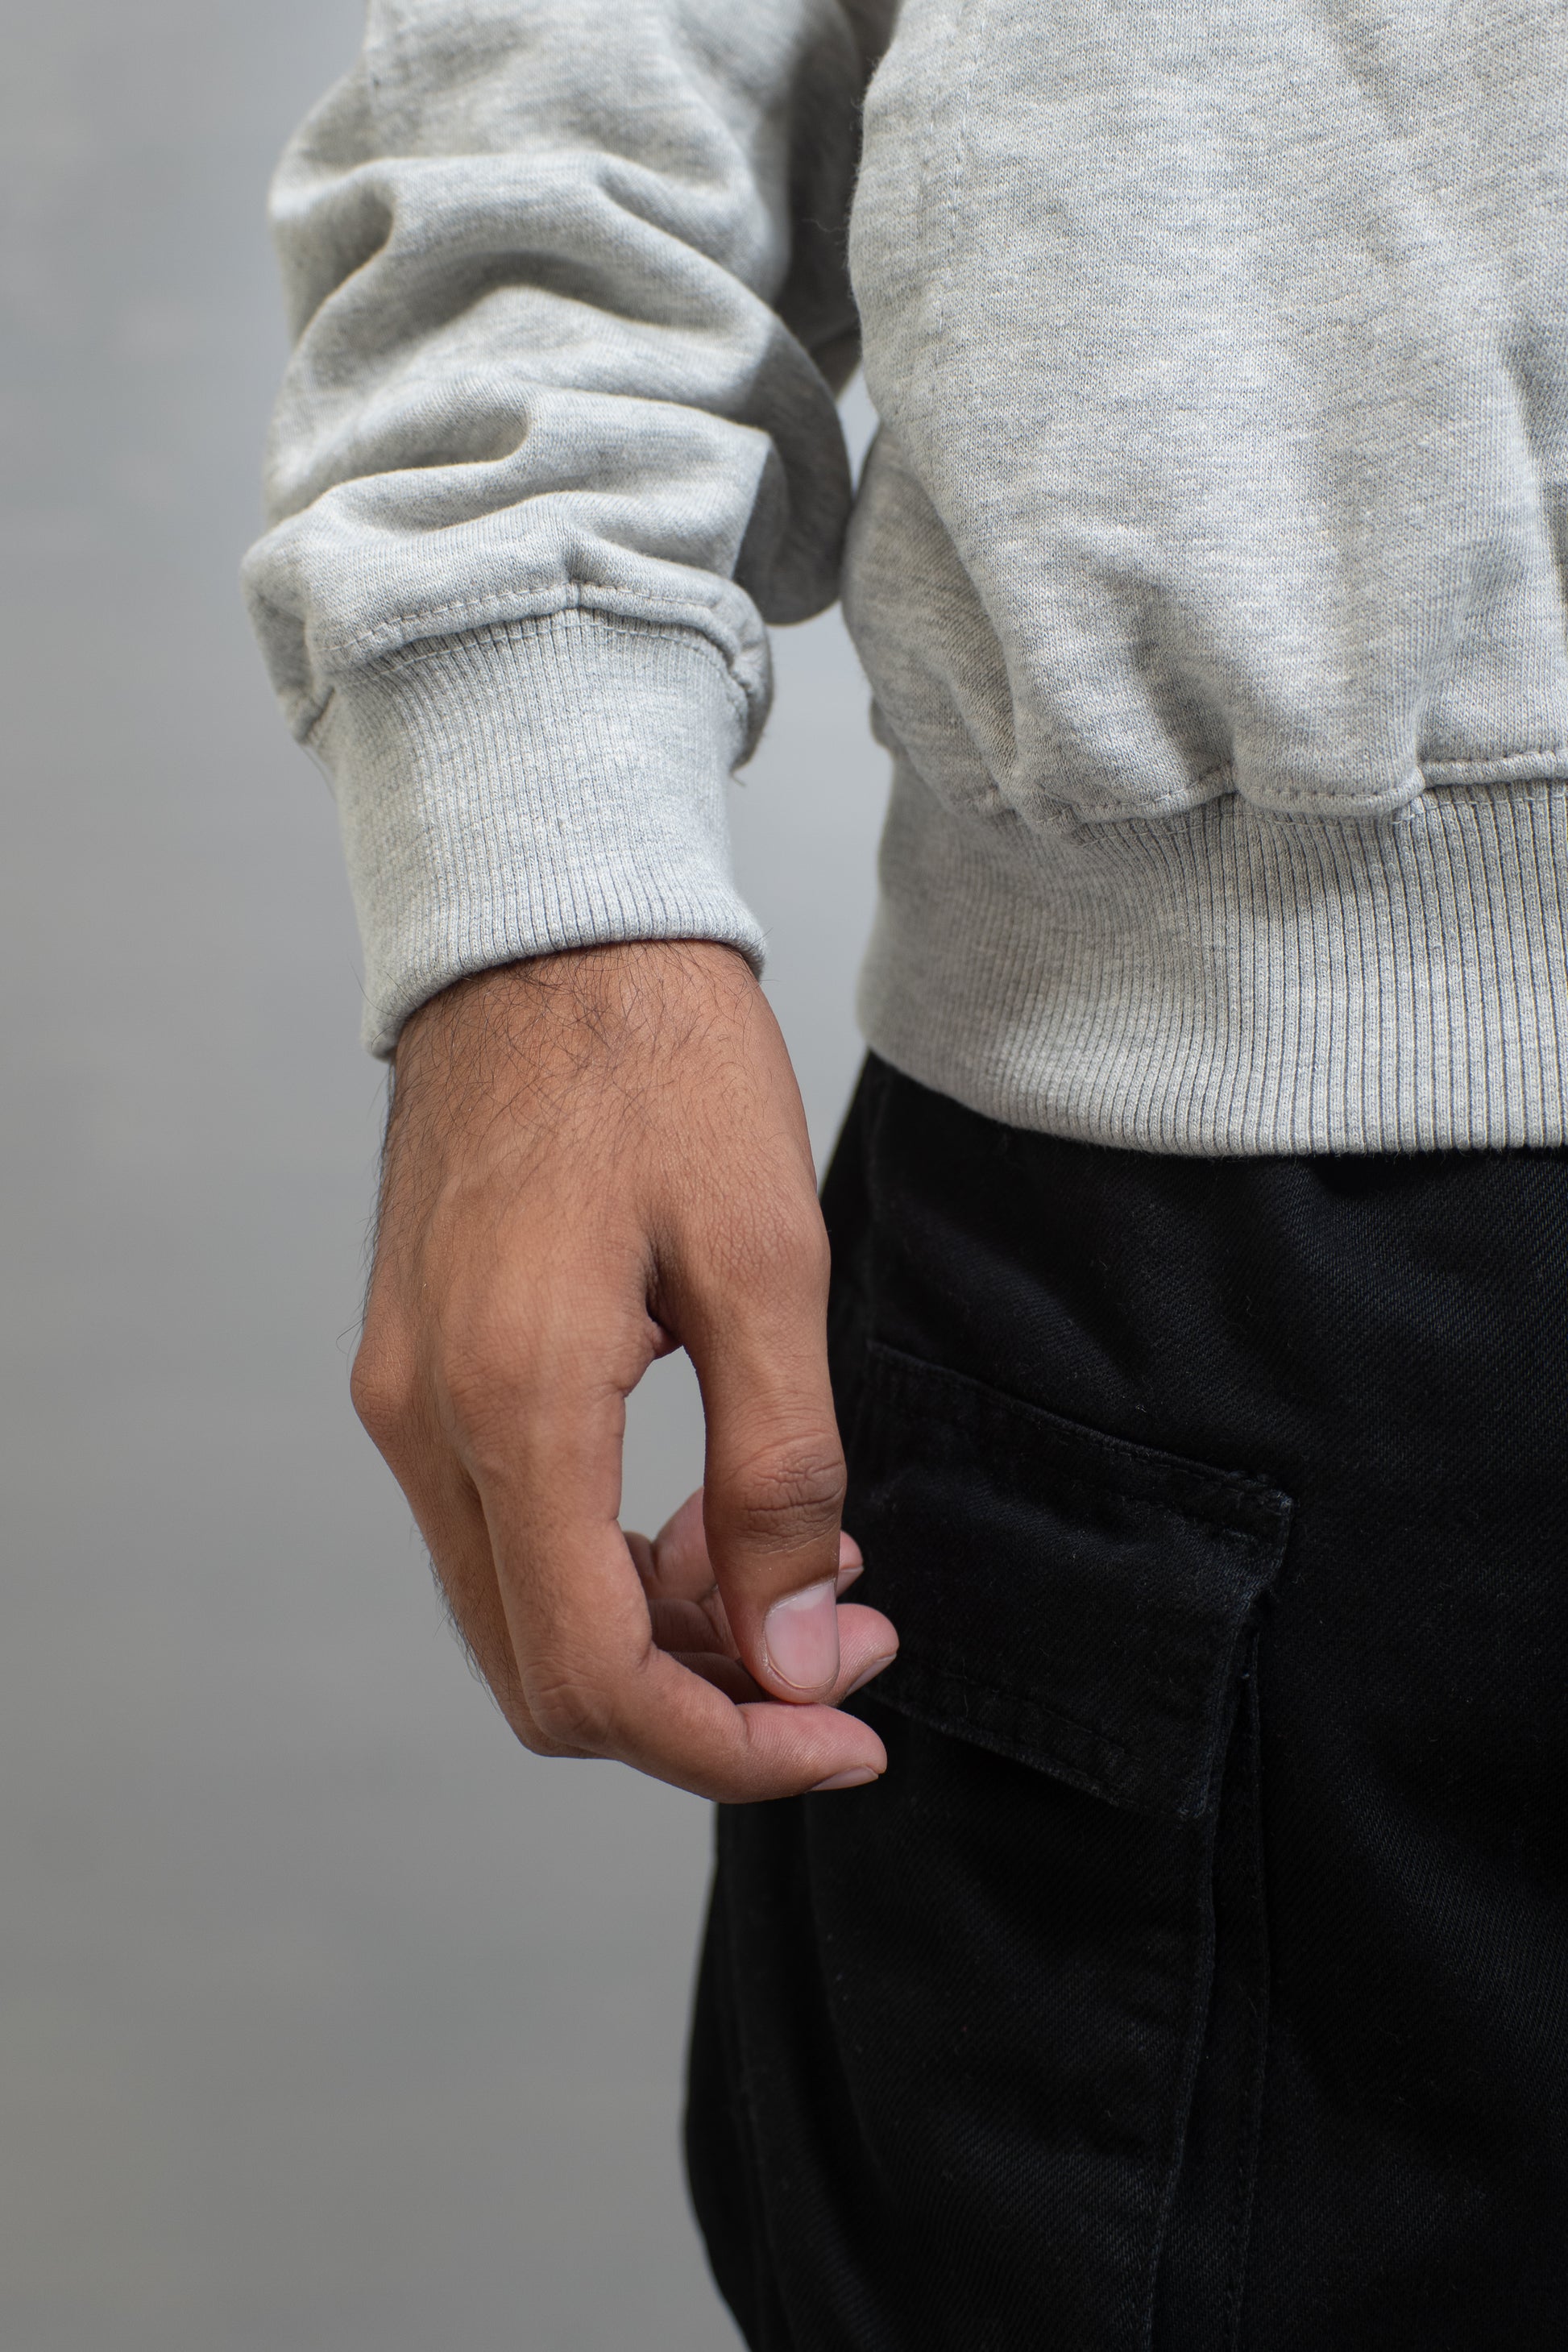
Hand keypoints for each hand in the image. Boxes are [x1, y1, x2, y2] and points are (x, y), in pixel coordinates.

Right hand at [350, 942, 896, 1800]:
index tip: (846, 1729)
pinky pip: (500, 1530)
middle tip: (841, 1646)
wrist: (547, 936)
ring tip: (794, 1563)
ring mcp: (402, 1400)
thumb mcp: (768, 1264)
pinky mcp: (413, 1371)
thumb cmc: (663, 1068)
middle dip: (704, 1701)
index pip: (593, 1679)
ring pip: (521, 1612)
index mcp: (513, 1404)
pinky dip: (605, 1561)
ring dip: (660, 1631)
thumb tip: (788, 1654)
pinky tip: (701, 1504)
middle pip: (545, 1674)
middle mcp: (423, 1426)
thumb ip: (778, 1476)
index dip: (730, 1745)